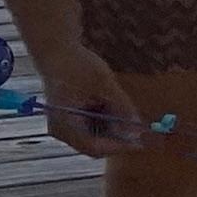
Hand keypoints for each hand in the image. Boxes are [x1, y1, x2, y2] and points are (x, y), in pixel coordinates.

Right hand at [29, 40, 148, 159]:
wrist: (56, 49)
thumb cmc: (76, 64)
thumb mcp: (104, 84)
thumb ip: (122, 107)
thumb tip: (140, 127)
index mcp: (65, 124)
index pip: (93, 147)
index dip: (118, 146)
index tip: (139, 141)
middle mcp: (61, 131)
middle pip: (94, 144)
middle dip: (116, 135)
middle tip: (136, 123)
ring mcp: (64, 126)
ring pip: (94, 136)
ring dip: (111, 125)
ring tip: (114, 100)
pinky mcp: (69, 119)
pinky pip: (90, 126)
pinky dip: (103, 118)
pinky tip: (106, 99)